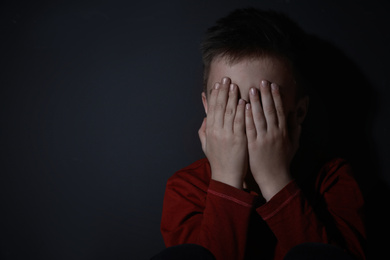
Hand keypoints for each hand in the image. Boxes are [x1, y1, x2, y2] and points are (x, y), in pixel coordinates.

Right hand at [199, 77, 247, 188]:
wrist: (226, 176)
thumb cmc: (217, 161)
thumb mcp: (206, 146)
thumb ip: (203, 131)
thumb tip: (204, 119)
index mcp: (209, 131)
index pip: (212, 109)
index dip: (214, 95)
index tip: (217, 84)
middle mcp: (217, 131)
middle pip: (219, 107)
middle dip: (223, 91)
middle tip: (226, 78)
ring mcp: (227, 135)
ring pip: (229, 112)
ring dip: (232, 97)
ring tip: (234, 84)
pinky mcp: (238, 140)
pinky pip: (239, 122)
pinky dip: (240, 110)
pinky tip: (243, 100)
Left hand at [245, 80, 300, 200]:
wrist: (275, 177)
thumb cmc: (283, 161)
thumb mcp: (294, 144)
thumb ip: (295, 129)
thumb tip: (295, 114)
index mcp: (284, 131)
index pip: (280, 110)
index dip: (276, 97)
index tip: (273, 85)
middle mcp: (275, 133)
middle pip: (270, 110)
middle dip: (266, 94)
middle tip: (262, 81)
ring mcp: (264, 138)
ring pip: (259, 117)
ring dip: (256, 102)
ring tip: (251, 89)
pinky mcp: (254, 145)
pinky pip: (250, 128)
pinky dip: (247, 116)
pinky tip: (244, 107)